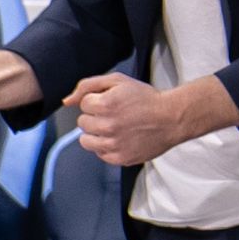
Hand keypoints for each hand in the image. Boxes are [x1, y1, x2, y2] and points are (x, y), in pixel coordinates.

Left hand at [63, 71, 199, 167]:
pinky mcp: (120, 158)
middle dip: (96, 117)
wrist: (172, 118)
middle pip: (83, 123)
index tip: (113, 102)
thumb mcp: (118, 81)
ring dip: (97, 133)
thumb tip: (66, 102)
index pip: (83, 105)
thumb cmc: (146, 98)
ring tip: (115, 128)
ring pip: (86, 141)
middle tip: (116, 114)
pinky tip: (121, 138)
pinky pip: (99, 154)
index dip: (98, 101)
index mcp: (105, 104)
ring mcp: (113, 144)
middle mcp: (107, 126)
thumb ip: (88, 86)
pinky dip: (107, 147)